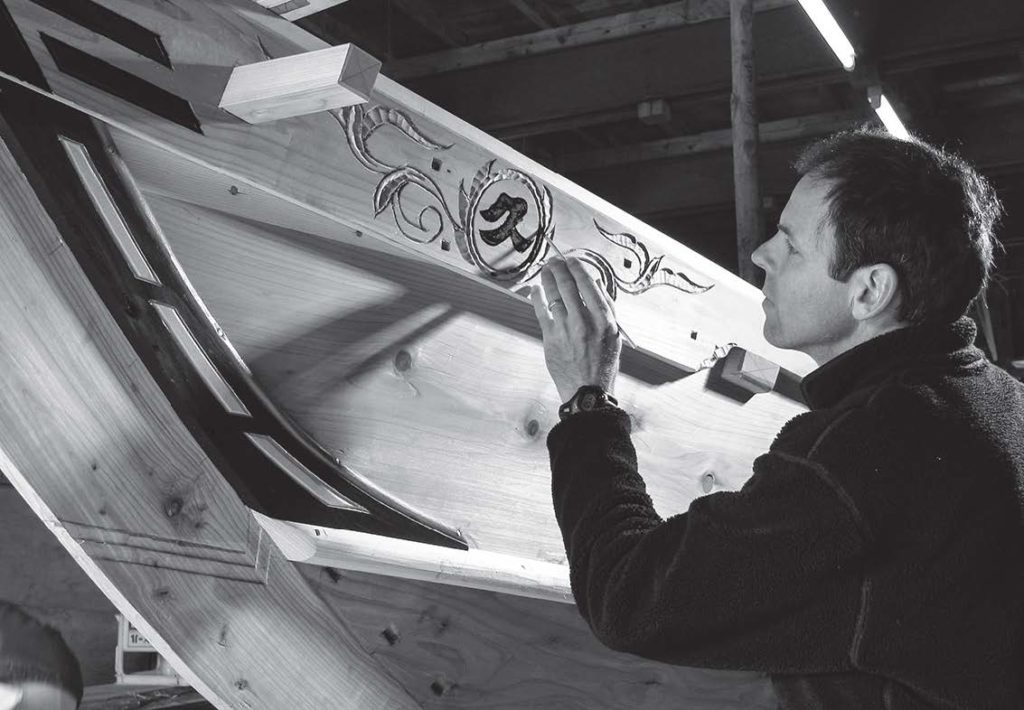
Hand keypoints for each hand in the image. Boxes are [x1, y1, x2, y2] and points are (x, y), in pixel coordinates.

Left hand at [530, 256, 621, 402]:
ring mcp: (565, 329)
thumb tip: (596, 284)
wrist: (587, 391)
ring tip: (546, 270)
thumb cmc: (603, 364)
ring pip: (553, 295)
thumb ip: (607, 309)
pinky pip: (541, 311)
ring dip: (547, 278)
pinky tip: (535, 288)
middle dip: (559, 268)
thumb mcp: (614, 335)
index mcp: (603, 319)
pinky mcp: (550, 338)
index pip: (588, 284)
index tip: (572, 260)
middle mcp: (584, 321)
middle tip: (555, 260)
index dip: (577, 268)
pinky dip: (537, 297)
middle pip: (568, 285)